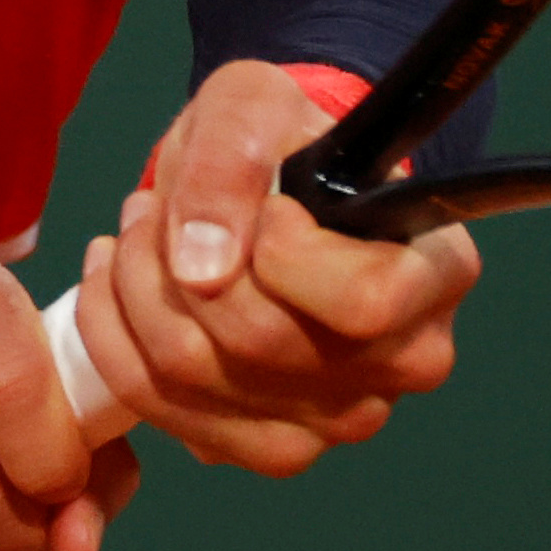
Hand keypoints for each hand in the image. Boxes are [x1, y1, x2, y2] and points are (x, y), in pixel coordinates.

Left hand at [68, 60, 479, 473]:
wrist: (259, 190)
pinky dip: (114, 337)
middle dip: (173, 258)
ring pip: (195, 378)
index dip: (286, 252)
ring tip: (133, 232)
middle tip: (152, 205)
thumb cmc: (278, 142)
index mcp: (436, 274)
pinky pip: (161, 408)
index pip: (364, 302)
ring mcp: (337, 420)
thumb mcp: (252, 105)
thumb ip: (230, 161)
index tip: (265, 206)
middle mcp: (403, 363)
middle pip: (259, 343)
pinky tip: (114, 283)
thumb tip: (201, 269)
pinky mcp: (267, 446)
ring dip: (133, 291)